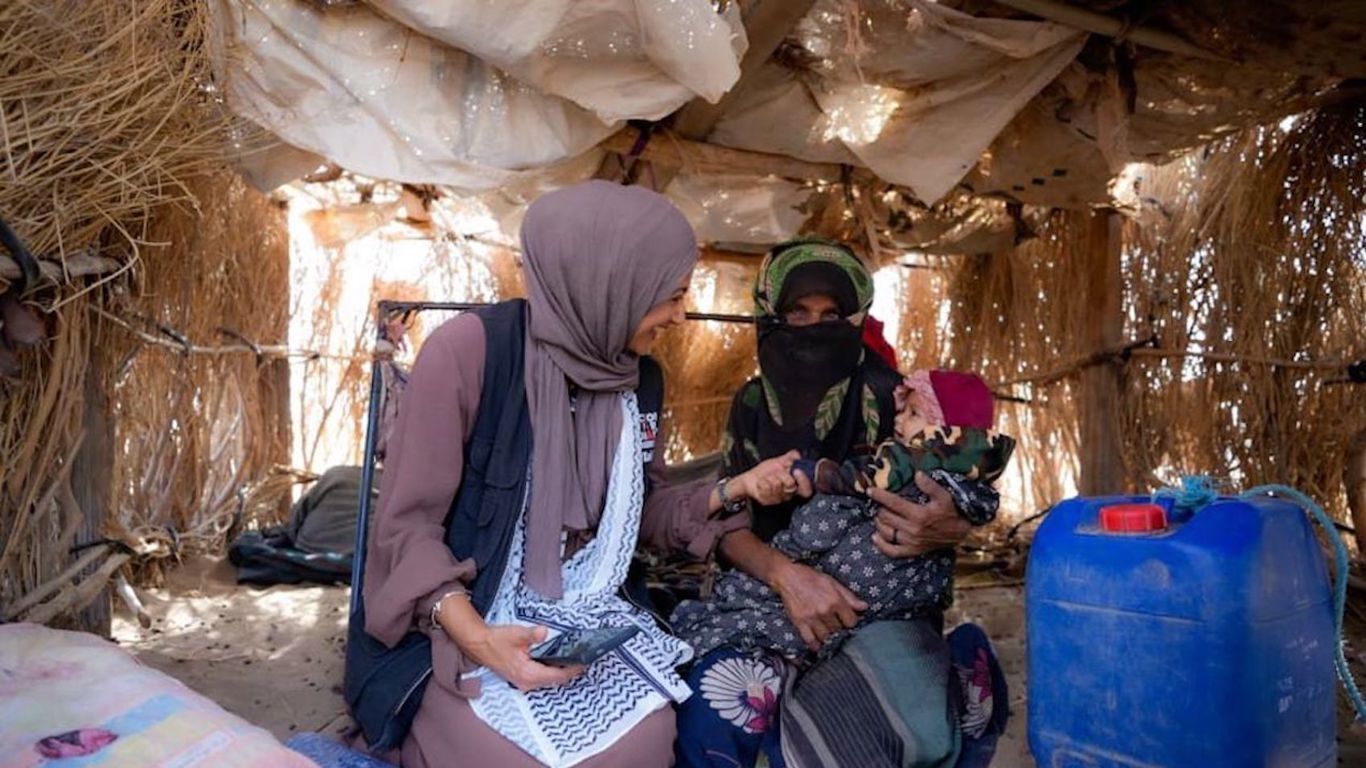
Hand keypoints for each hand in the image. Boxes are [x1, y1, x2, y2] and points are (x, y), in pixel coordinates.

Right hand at [458, 624, 584, 690]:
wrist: (479, 644)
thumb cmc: (496, 640)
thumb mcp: (516, 634)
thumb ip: (533, 634)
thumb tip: (544, 632)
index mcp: (528, 674)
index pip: (557, 675)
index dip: (573, 669)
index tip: (584, 661)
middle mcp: (527, 682)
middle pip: (556, 680)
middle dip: (570, 671)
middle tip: (583, 658)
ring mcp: (524, 682)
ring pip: (549, 680)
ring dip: (561, 672)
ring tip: (574, 659)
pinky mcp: (522, 678)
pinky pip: (542, 678)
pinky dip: (552, 671)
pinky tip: (557, 660)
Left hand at [732, 451, 812, 505]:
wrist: (749, 479)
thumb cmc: (765, 472)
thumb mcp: (779, 461)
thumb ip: (791, 457)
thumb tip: (798, 455)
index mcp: (793, 485)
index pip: (806, 489)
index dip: (804, 481)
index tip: (796, 471)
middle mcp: (787, 494)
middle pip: (792, 488)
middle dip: (784, 476)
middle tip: (777, 472)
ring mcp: (776, 498)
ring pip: (778, 487)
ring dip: (771, 478)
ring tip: (767, 476)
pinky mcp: (766, 500)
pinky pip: (766, 491)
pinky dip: (763, 483)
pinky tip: (761, 482)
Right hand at [771, 561, 867, 650]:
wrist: (788, 576)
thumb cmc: (811, 577)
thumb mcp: (833, 583)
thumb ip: (849, 596)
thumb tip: (864, 607)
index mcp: (835, 600)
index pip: (851, 622)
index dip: (851, 622)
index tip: (847, 621)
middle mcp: (824, 611)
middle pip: (838, 630)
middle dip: (839, 629)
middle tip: (837, 627)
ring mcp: (812, 618)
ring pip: (826, 637)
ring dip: (829, 637)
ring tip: (829, 634)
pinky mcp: (800, 623)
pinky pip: (810, 640)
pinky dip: (816, 645)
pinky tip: (819, 645)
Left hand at [868, 473, 969, 557]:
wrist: (960, 532)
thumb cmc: (951, 512)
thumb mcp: (944, 496)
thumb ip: (930, 485)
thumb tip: (917, 474)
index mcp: (919, 514)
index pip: (892, 503)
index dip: (879, 495)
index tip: (870, 490)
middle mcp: (912, 529)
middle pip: (886, 517)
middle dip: (879, 508)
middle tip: (878, 503)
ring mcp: (911, 542)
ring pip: (885, 532)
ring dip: (878, 522)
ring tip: (878, 515)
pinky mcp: (913, 551)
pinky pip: (892, 551)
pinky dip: (881, 545)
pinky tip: (875, 536)